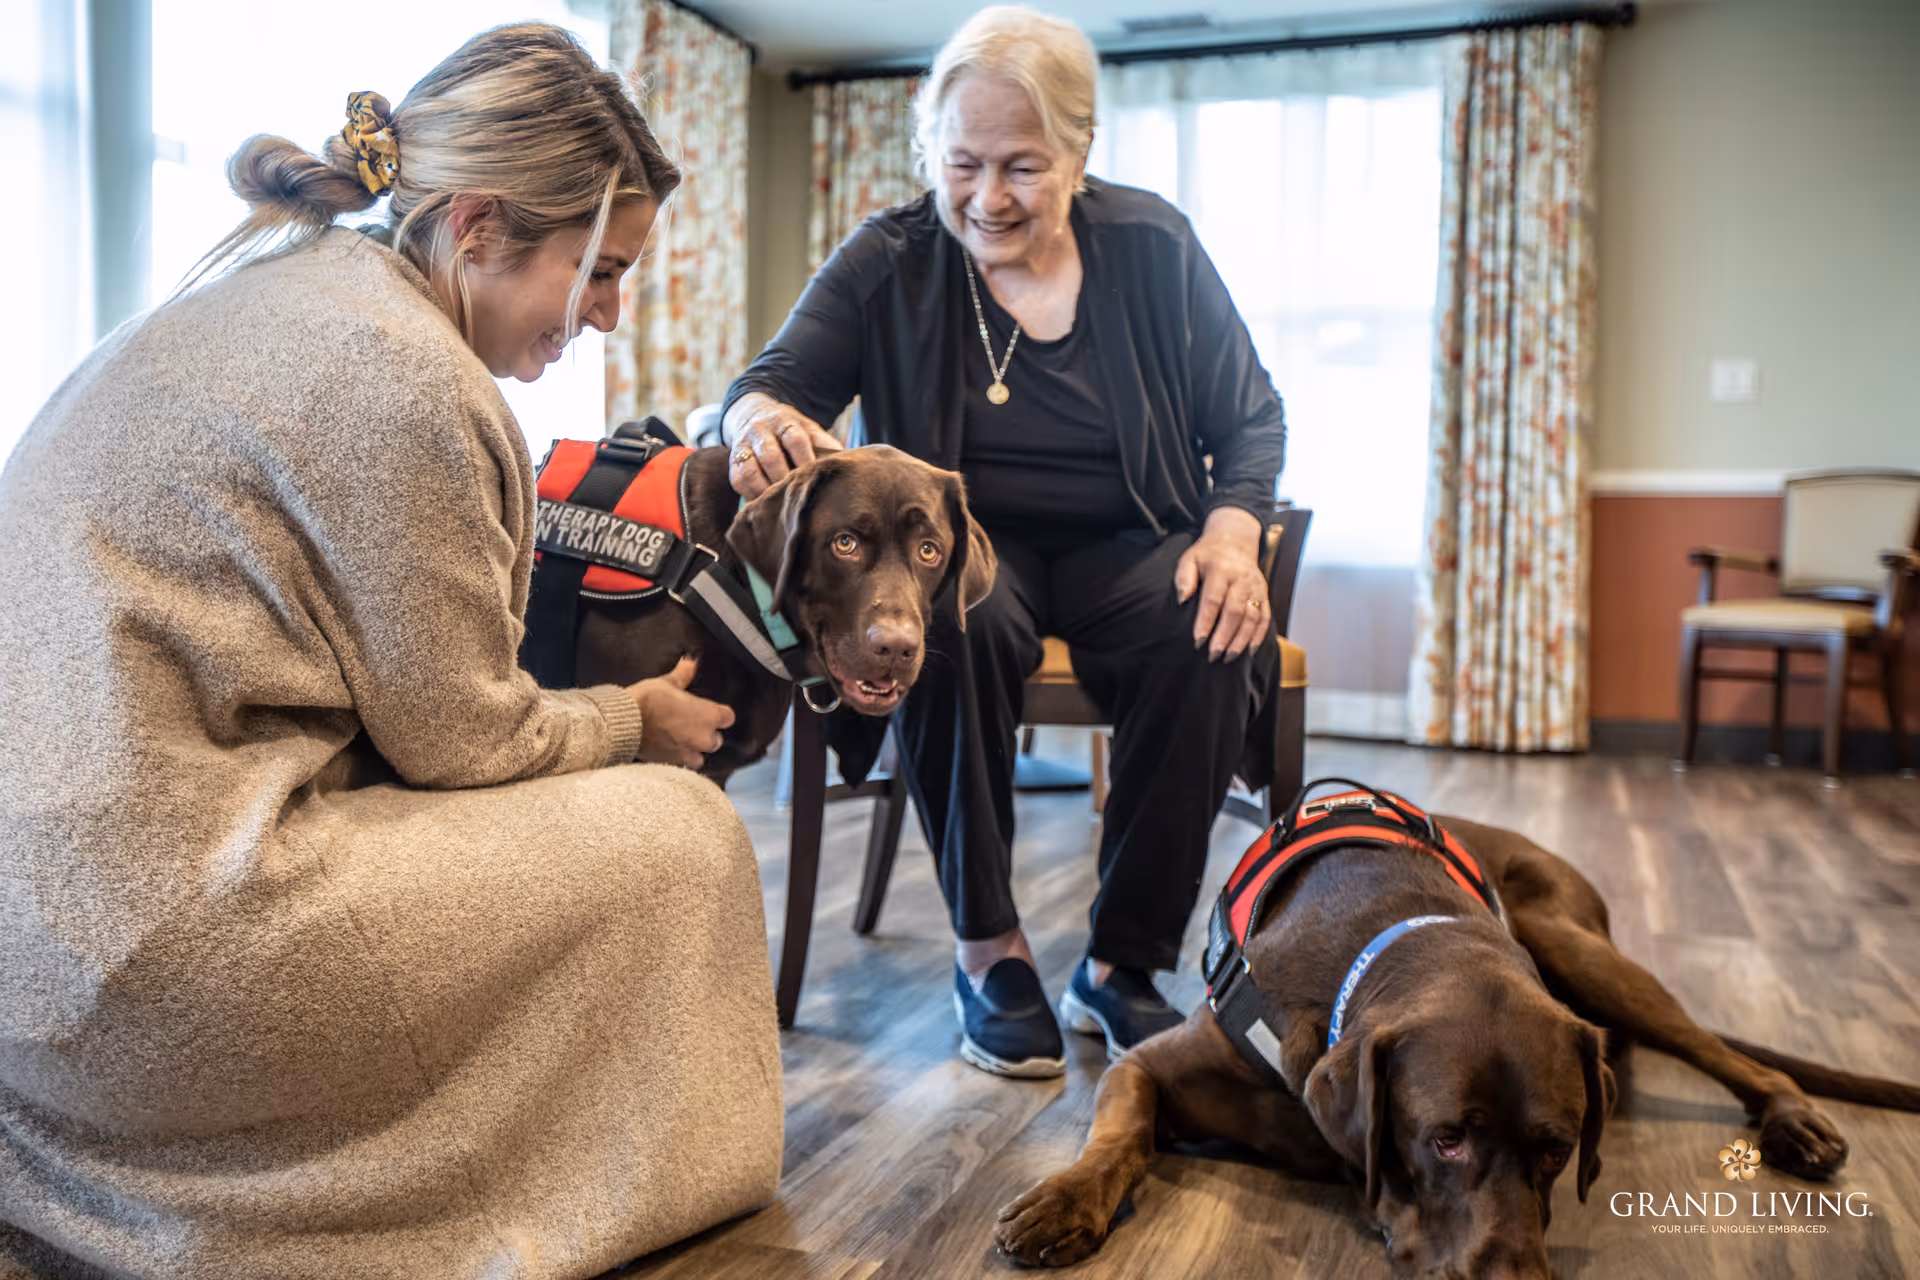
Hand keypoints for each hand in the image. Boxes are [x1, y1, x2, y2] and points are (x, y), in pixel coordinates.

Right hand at [628, 656, 735, 767]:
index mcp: (709, 715)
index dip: (719, 713)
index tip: (710, 711)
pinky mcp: (672, 764)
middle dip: (706, 733)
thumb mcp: (667, 682)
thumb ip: (683, 673)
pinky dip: (676, 759)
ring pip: (700, 757)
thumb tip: (691, 660)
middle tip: (690, 724)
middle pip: (716, 740)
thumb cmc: (647, 701)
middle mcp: (703, 737)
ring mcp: (688, 753)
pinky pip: (681, 765)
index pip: (728, 717)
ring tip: (679, 740)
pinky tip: (667, 749)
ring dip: (693, 750)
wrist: (625, 723)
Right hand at [724, 392, 841, 498]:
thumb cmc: (789, 429)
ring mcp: (743, 445)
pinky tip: (764, 503)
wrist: (753, 414)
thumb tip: (847, 466)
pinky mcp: (732, 460)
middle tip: (796, 496)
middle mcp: (761, 431)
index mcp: (784, 422)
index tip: (812, 476)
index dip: (805, 458)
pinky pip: (737, 479)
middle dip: (783, 478)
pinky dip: (750, 494)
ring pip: (749, 469)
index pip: (794, 438)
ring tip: (779, 504)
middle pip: (770, 455)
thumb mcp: (808, 428)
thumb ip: (825, 444)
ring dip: (764, 489)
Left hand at [1173, 507, 1268, 662]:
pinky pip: (1265, 618)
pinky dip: (1258, 636)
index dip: (1206, 622)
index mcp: (1221, 569)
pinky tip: (1248, 651)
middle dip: (1224, 636)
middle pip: (1235, 612)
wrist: (1235, 541)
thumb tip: (1181, 599)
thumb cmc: (1207, 555)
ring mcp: (1256, 588)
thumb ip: (1184, 578)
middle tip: (1212, 655)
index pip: (1214, 600)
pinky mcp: (1264, 595)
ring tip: (1228, 657)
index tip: (1198, 641)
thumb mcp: (1189, 559)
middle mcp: (1242, 579)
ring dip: (1241, 640)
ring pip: (1252, 618)